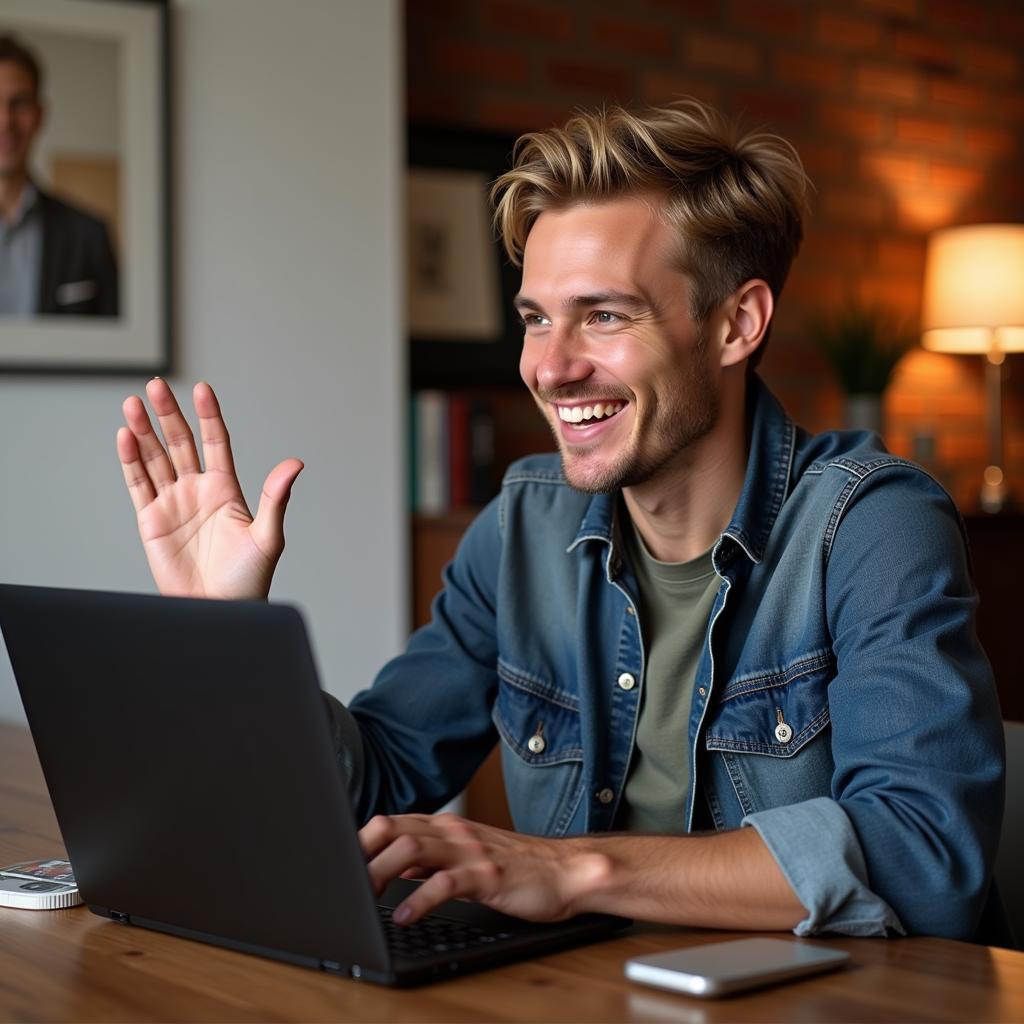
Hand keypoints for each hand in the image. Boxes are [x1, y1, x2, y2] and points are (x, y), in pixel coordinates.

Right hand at [116, 378, 302, 599]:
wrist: (221, 611)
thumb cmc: (249, 579)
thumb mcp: (268, 536)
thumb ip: (276, 498)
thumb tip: (295, 464)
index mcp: (227, 489)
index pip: (215, 442)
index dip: (209, 416)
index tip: (203, 390)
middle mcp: (198, 490)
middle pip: (179, 443)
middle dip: (168, 414)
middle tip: (155, 386)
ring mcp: (173, 503)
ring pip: (155, 458)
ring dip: (144, 431)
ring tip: (134, 404)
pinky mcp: (151, 519)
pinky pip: (139, 484)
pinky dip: (131, 461)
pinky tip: (126, 437)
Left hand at [359, 813, 610, 924]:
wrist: (562, 870)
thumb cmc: (510, 866)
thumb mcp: (462, 856)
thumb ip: (426, 856)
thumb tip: (383, 864)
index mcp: (444, 827)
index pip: (391, 822)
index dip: (359, 840)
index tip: (338, 863)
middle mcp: (453, 832)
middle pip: (395, 829)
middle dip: (363, 853)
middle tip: (344, 882)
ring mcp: (470, 851)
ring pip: (414, 848)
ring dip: (382, 871)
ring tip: (363, 897)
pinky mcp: (488, 875)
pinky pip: (446, 883)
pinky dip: (419, 899)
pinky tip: (404, 915)